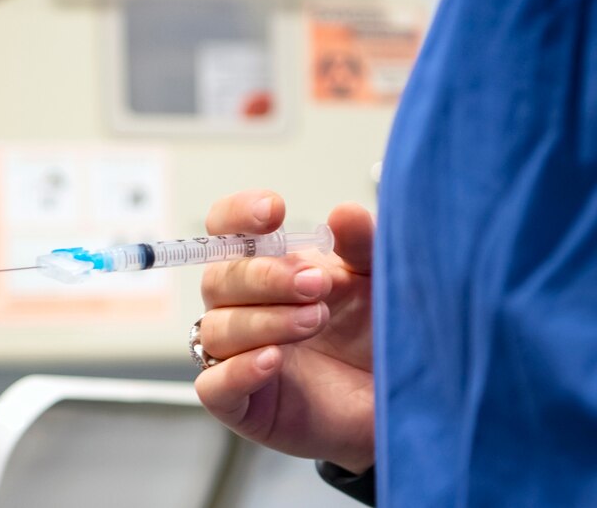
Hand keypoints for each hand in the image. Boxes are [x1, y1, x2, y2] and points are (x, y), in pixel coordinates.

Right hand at [194, 190, 373, 473]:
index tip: (274, 212)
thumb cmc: (379, 337)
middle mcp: (244, 308)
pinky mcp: (243, 407)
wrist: (405, 402)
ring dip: (264, 321)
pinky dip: (238, 370)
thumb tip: (344, 213)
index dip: (237, 215)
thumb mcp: (380, 282)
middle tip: (317, 284)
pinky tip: (272, 360)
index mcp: (266, 268)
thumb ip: (363, 246)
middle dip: (265, 277)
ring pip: (216, 329)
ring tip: (314, 321)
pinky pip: (214, 386)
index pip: (225, 230)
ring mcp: (238, 357)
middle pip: (218, 279)